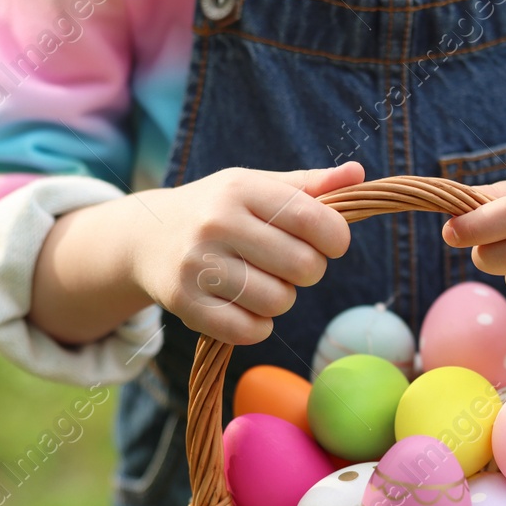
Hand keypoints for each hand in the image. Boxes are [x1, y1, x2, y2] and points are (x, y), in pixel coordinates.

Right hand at [32, 162, 362, 346]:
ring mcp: (197, 264)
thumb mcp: (257, 187)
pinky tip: (246, 308)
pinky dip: (257, 327)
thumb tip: (359, 174)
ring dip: (281, 300)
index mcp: (242, 188)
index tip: (329, 243)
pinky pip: (248, 331)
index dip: (336, 239)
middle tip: (288, 266)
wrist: (146, 238)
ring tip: (262, 284)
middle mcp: (216, 222)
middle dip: (308, 272)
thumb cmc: (218, 210)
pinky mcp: (184, 303)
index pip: (314, 220)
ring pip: (278, 302)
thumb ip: (309, 185)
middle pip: (303, 268)